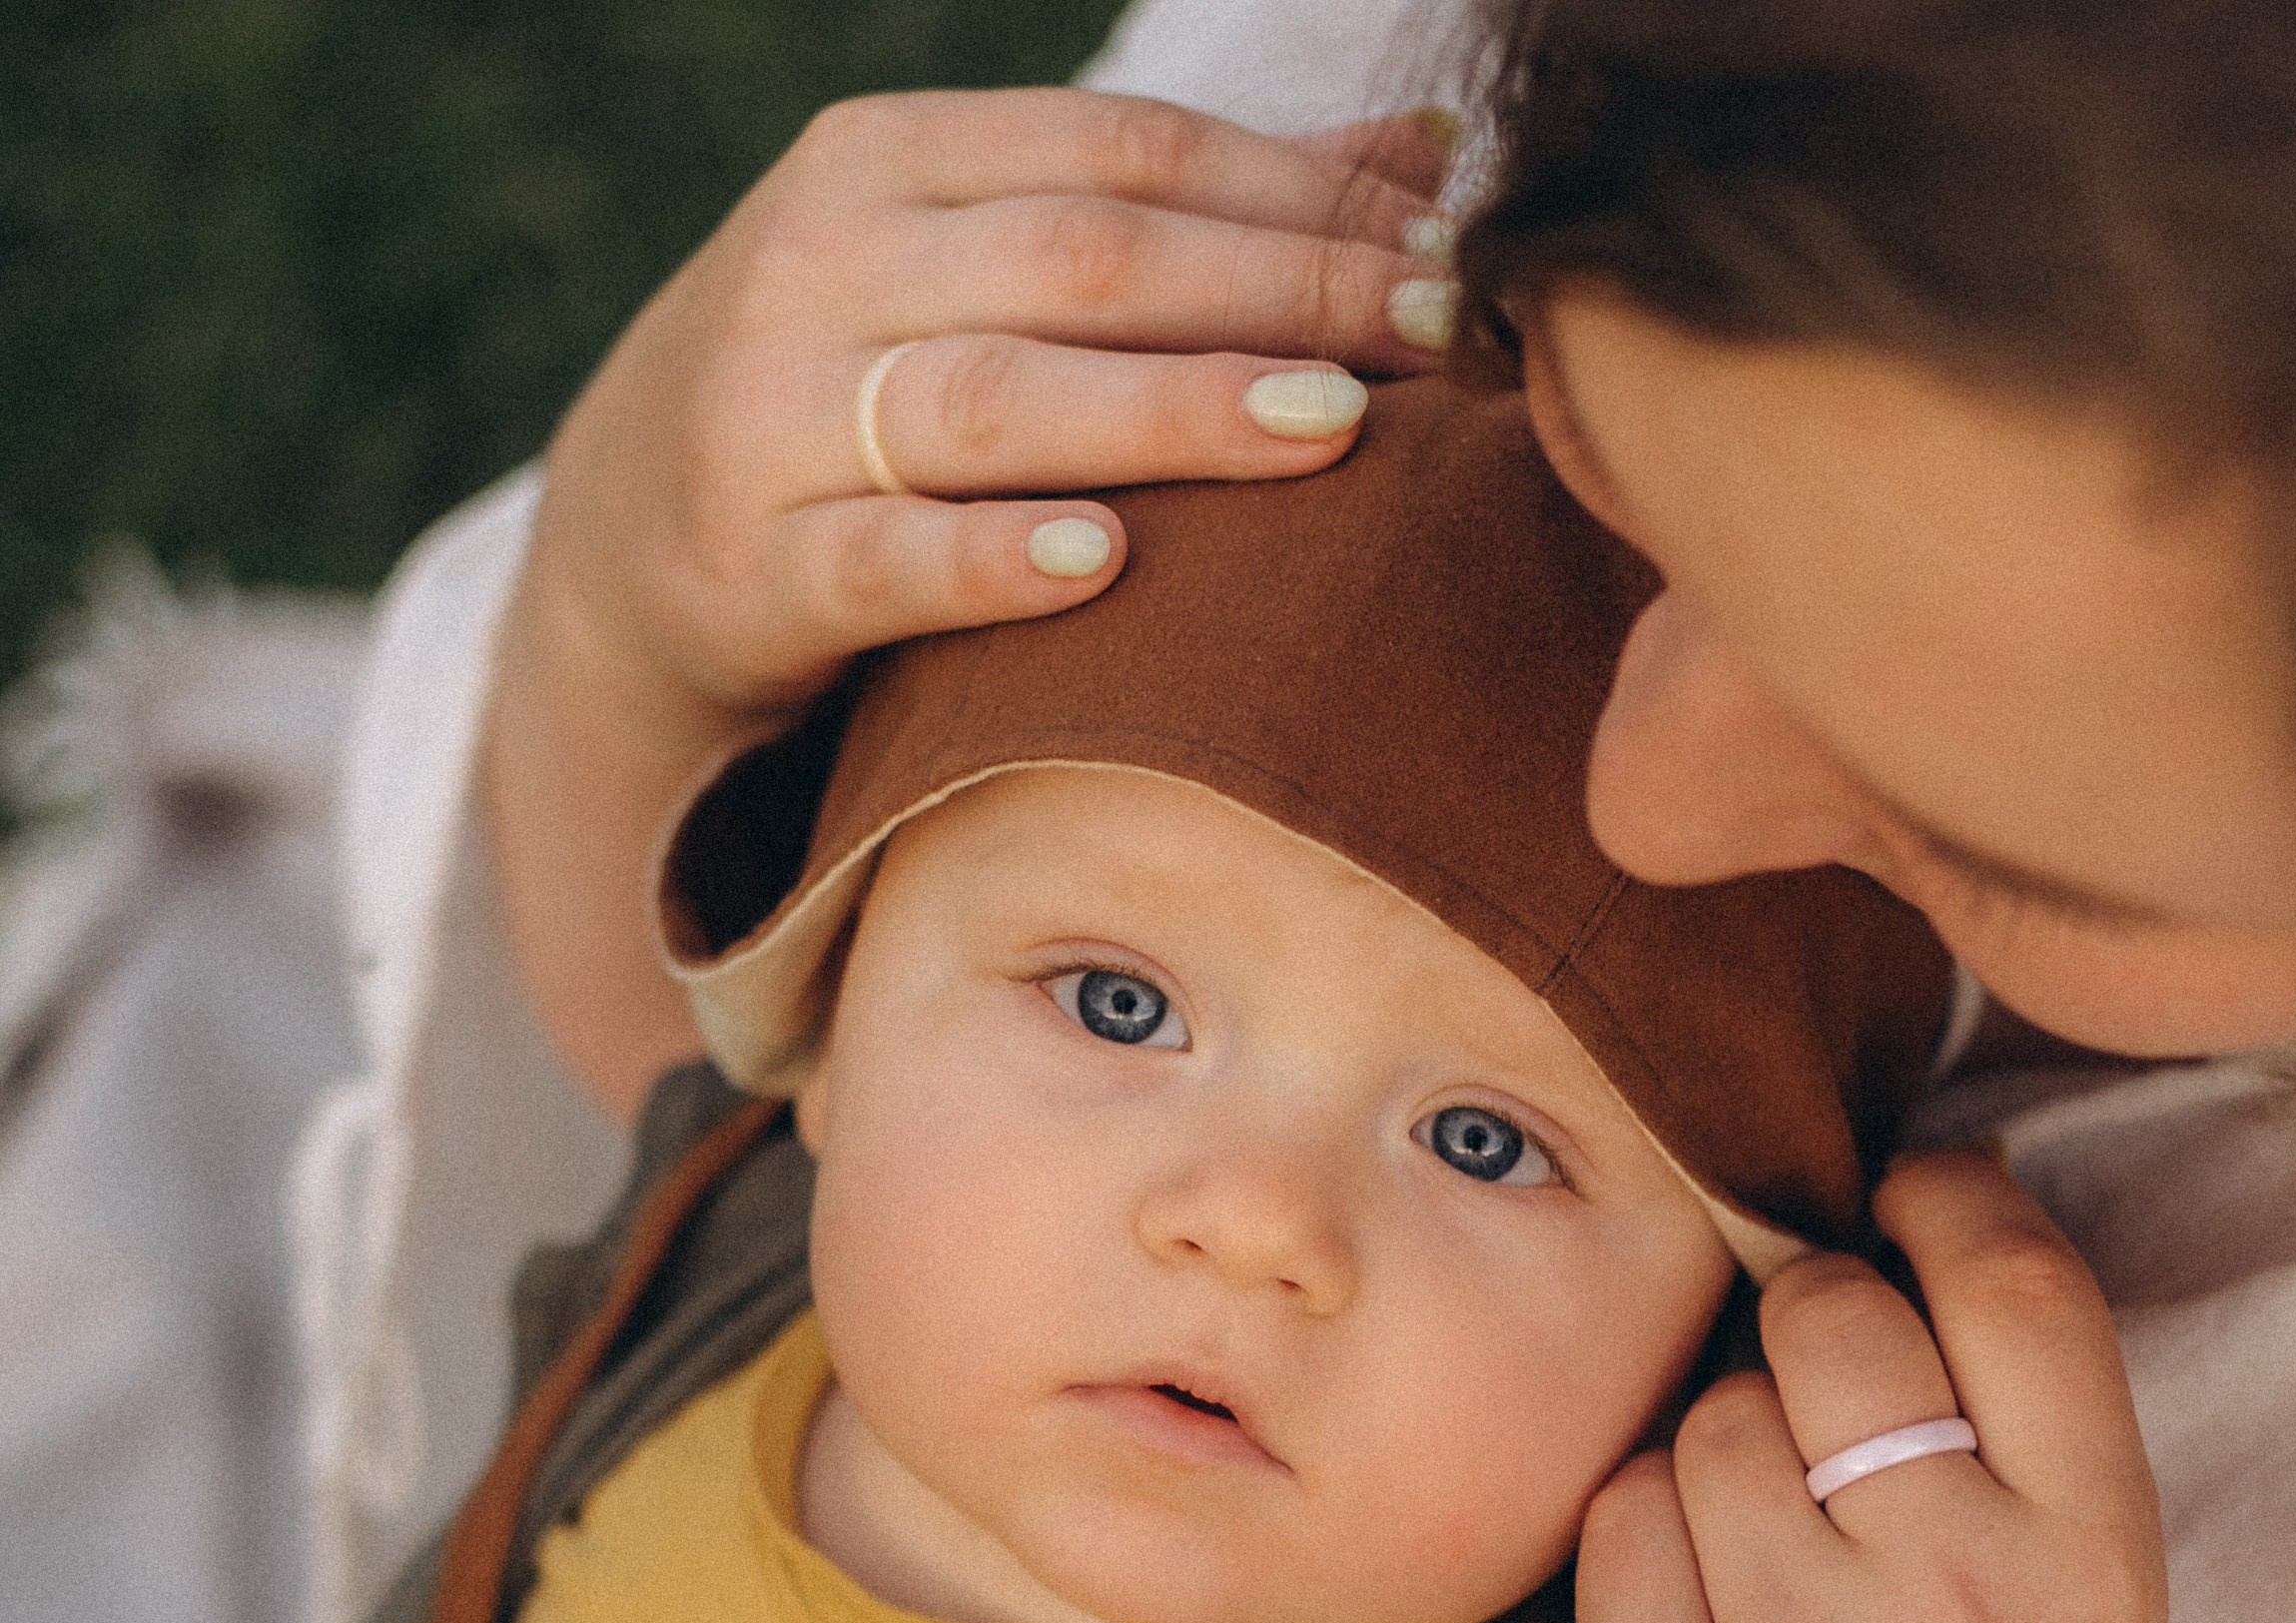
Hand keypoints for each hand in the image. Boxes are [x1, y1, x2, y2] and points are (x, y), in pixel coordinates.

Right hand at [535, 89, 1451, 717]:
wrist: (622, 556)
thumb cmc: (857, 403)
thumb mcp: (986, 279)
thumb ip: (1178, 220)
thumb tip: (1427, 153)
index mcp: (890, 161)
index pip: (1125, 154)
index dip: (1295, 196)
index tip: (1448, 255)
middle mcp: (822, 263)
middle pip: (1083, 262)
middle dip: (1272, 294)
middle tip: (1431, 338)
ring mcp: (771, 418)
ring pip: (996, 399)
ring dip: (1171, 412)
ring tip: (1324, 430)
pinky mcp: (746, 571)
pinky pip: (883, 561)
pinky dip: (993, 562)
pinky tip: (1105, 563)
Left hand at [1571, 1150, 2167, 1622]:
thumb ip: (2004, 1449)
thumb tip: (1858, 1236)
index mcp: (2095, 1562)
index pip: (2012, 1287)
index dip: (1940, 1200)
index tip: (1899, 1194)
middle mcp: (1957, 1604)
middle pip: (1829, 1321)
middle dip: (1804, 1332)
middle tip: (1814, 1423)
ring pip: (1706, 1420)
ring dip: (1717, 1460)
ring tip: (1768, 1579)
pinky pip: (1616, 1521)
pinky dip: (1644, 1550)